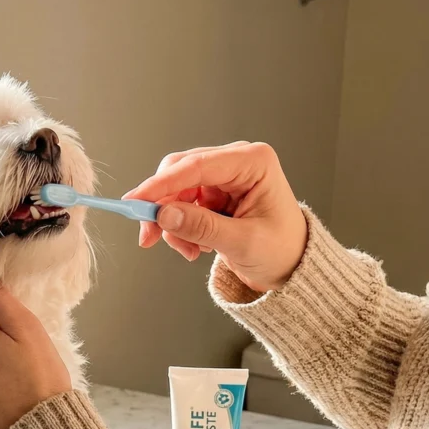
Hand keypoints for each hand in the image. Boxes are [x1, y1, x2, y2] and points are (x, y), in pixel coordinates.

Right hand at [124, 141, 306, 292]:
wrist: (293, 266)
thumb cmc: (282, 250)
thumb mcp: (243, 242)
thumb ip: (202, 227)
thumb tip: (164, 216)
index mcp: (254, 162)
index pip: (196, 166)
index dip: (161, 184)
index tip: (135, 202)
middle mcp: (236, 163)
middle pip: (180, 173)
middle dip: (161, 206)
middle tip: (148, 236)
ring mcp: (223, 178)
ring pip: (176, 192)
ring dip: (172, 224)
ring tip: (190, 250)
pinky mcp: (213, 194)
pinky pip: (181, 206)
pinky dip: (180, 229)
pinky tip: (196, 247)